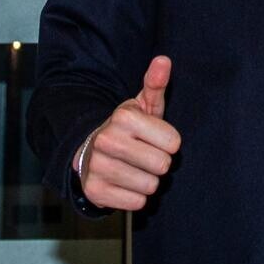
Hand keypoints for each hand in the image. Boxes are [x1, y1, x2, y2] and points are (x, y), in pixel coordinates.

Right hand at [76, 56, 181, 210]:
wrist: (89, 152)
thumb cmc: (126, 129)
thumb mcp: (141, 106)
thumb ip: (155, 84)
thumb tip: (164, 60)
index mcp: (124, 117)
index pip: (174, 143)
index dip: (168, 143)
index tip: (152, 138)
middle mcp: (107, 140)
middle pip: (163, 165)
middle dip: (158, 162)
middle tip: (143, 155)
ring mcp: (98, 167)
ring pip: (150, 186)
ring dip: (147, 181)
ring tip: (132, 168)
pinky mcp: (95, 192)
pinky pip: (137, 203)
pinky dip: (134, 196)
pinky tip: (123, 183)